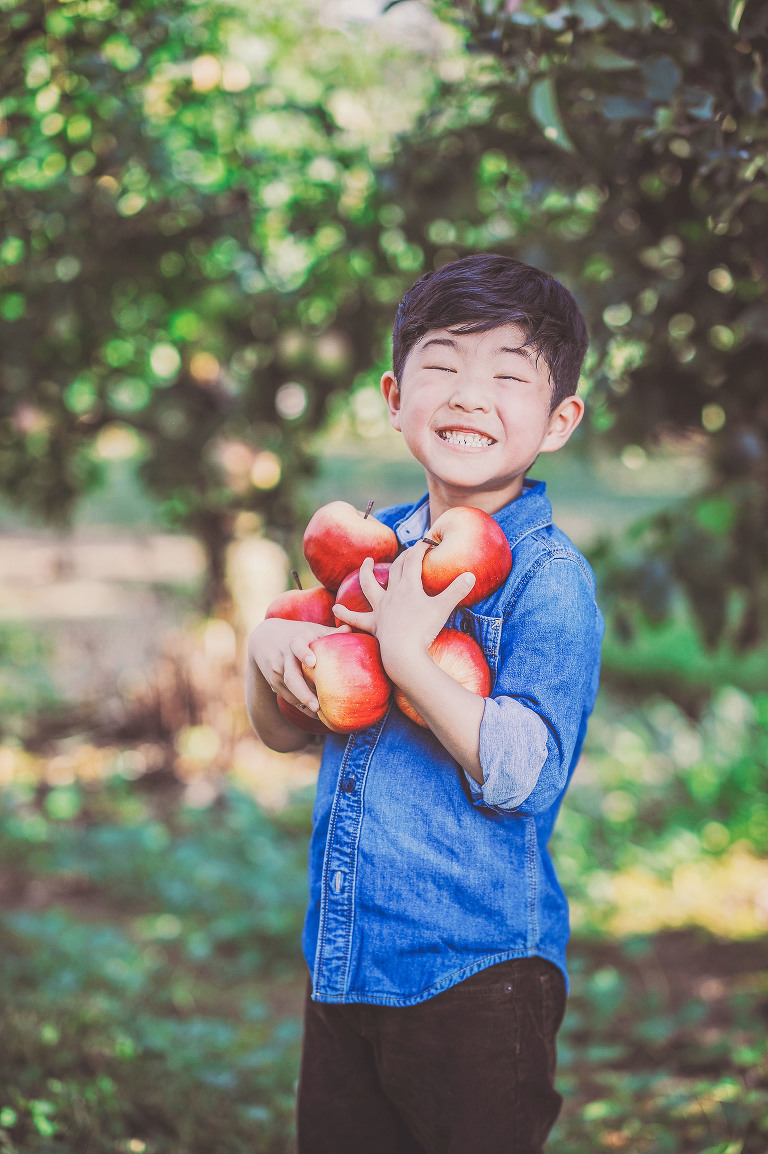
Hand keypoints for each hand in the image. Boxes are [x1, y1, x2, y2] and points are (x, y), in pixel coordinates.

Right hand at [249, 617, 350, 713]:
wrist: (264, 638)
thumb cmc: (297, 633)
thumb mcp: (311, 629)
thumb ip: (330, 632)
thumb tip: (350, 629)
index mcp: (294, 641)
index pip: (297, 647)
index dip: (304, 653)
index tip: (312, 662)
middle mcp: (284, 658)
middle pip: (291, 677)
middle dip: (303, 693)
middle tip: (317, 706)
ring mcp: (277, 672)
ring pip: (289, 691)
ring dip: (304, 703)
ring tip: (320, 715)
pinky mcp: (274, 683)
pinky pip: (288, 698)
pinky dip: (301, 706)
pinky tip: (315, 715)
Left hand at [332, 542, 474, 683]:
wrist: (403, 654)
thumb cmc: (423, 631)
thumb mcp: (443, 609)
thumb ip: (456, 591)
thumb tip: (471, 575)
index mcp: (408, 586)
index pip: (412, 560)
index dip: (420, 548)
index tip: (427, 540)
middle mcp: (392, 594)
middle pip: (395, 569)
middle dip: (402, 557)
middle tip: (409, 551)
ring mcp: (380, 609)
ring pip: (369, 586)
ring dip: (367, 572)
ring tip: (366, 562)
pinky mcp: (374, 626)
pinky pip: (356, 619)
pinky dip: (345, 614)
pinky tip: (335, 608)